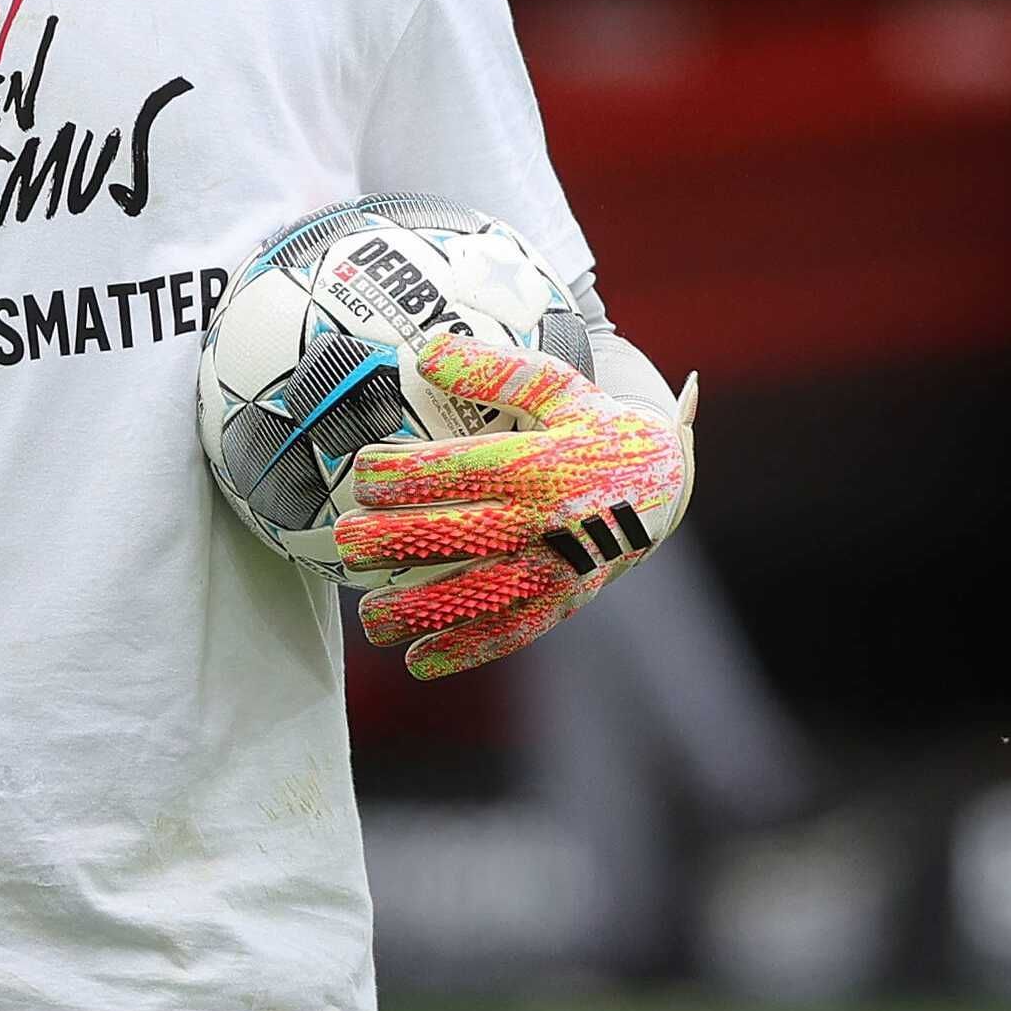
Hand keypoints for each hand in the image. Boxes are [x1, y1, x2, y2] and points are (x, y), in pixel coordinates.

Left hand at [333, 328, 695, 678]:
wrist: (665, 483)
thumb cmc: (593, 426)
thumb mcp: (558, 385)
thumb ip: (494, 368)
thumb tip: (425, 349)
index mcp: (542, 462)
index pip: (461, 470)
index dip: (405, 473)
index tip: (359, 472)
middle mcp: (549, 519)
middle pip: (461, 536)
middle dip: (395, 542)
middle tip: (345, 542)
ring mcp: (558, 567)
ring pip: (482, 595)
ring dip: (421, 611)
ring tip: (368, 616)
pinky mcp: (565, 602)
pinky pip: (513, 632)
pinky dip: (466, 650)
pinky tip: (418, 660)